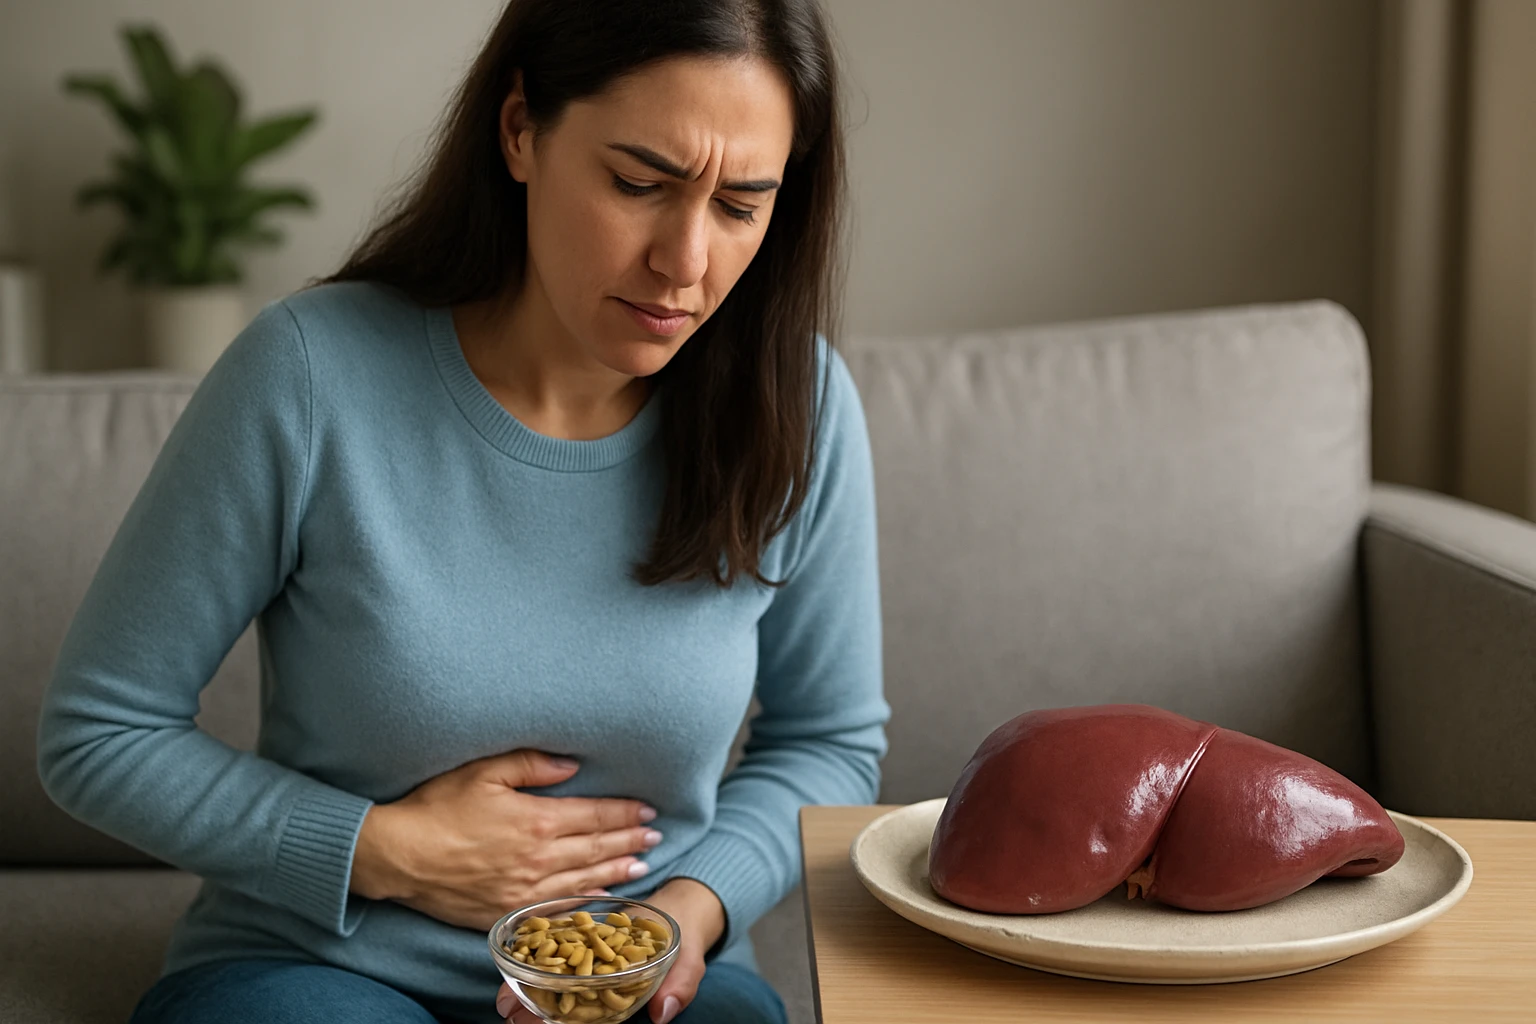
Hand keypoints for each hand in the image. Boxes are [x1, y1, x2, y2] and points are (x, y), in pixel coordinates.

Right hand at [350, 749, 660, 930]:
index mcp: (535, 821)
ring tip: (642, 864)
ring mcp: (524, 891)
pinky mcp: (508, 912)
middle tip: (656, 836)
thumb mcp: (483, 771)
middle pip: (596, 849)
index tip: (647, 810)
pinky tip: (603, 896)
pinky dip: (586, 901)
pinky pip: (558, 907)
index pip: (594, 816)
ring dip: (616, 871)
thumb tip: (573, 765)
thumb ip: (532, 764)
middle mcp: (537, 859)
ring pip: (584, 880)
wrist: (397, 856)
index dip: (624, 813)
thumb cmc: (436, 807)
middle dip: (629, 841)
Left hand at [497, 877, 725, 1023]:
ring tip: (503, 998)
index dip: (565, 1022)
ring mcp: (589, 963)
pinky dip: (536, 956)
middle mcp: (601, 984)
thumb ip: (680, 985)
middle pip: (564, 1005)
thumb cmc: (683, 938)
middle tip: (509, 1012)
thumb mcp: (688, 961)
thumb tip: (664, 1013)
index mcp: (621, 995)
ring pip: (554, 982)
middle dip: (536, 1012)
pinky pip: (557, 950)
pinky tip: (515, 958)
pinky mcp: (582, 939)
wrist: (681, 906)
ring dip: (527, 990)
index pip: (591, 1016)